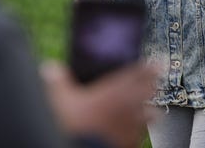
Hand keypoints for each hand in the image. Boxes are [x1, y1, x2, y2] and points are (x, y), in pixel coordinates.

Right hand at [41, 61, 157, 147]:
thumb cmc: (75, 125)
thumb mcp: (60, 99)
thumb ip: (56, 82)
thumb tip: (49, 68)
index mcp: (116, 91)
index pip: (140, 73)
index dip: (149, 67)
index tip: (155, 64)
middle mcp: (130, 106)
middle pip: (150, 92)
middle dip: (151, 87)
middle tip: (151, 84)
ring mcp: (133, 127)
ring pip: (151, 115)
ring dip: (149, 110)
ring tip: (146, 110)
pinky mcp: (131, 144)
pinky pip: (141, 135)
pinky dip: (138, 131)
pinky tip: (132, 132)